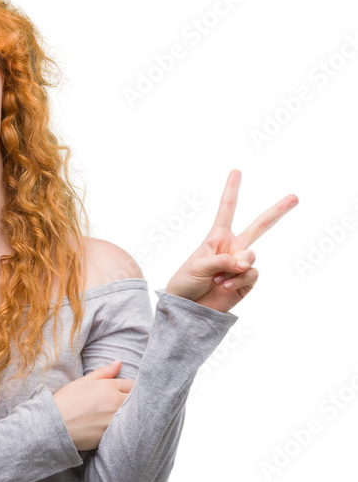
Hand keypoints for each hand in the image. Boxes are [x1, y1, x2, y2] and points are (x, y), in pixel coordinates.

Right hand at [53, 359, 133, 450]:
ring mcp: (115, 420)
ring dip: (131, 415)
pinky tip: (118, 429)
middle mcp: (116, 402)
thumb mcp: (82, 382)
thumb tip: (118, 363)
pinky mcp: (112, 435)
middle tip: (129, 405)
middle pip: (137, 400)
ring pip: (134, 416)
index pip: (132, 385)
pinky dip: (124, 428)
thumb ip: (103, 373)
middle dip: (135, 401)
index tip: (127, 393)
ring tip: (126, 418)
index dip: (131, 389)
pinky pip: (126, 430)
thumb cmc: (64, 402)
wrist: (53, 426)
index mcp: (109, 387)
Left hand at [165, 169, 298, 312]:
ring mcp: (241, 265)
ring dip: (235, 268)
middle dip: (277, 212)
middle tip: (295, 198)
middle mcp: (232, 249)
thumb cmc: (185, 283)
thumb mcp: (197, 265)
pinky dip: (239, 280)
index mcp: (217, 238)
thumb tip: (245, 263)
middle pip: (259, 226)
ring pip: (252, 256)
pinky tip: (225, 287)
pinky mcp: (246, 282)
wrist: (188, 310)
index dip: (232, 190)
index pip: (226, 210)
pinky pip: (251, 274)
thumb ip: (222, 260)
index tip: (237, 171)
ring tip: (218, 279)